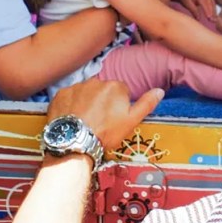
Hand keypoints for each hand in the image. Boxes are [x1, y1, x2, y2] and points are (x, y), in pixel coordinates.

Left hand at [47, 79, 163, 149]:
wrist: (74, 142)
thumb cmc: (105, 133)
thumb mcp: (131, 121)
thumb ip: (146, 104)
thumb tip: (160, 90)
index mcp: (115, 86)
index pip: (120, 91)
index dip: (118, 106)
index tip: (113, 119)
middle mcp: (96, 81)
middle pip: (102, 90)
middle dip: (101, 101)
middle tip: (99, 121)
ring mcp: (76, 86)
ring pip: (85, 92)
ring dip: (86, 102)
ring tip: (85, 121)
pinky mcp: (61, 93)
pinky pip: (69, 96)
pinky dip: (70, 105)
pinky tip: (72, 118)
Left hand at [178, 0, 215, 21]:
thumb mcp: (187, 4)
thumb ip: (193, 11)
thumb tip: (198, 19)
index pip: (204, 3)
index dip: (207, 11)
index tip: (209, 18)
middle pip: (210, 3)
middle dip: (212, 12)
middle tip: (213, 21)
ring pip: (212, 3)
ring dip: (214, 11)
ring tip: (214, 20)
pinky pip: (212, 2)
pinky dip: (213, 9)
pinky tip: (213, 15)